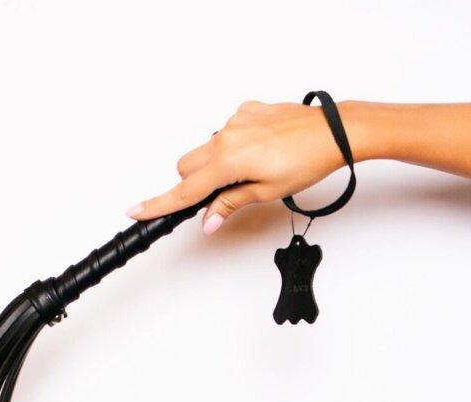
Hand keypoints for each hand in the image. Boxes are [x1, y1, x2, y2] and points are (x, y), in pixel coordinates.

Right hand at [126, 100, 352, 234]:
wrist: (334, 131)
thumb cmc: (307, 161)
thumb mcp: (266, 192)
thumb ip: (229, 205)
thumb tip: (208, 220)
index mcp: (227, 161)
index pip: (185, 191)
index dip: (159, 204)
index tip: (136, 211)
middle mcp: (225, 137)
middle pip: (187, 166)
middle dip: (193, 184)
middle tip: (219, 197)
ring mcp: (235, 121)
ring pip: (206, 150)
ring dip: (215, 166)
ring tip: (250, 172)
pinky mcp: (247, 110)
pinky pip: (227, 132)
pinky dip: (233, 147)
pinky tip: (259, 151)